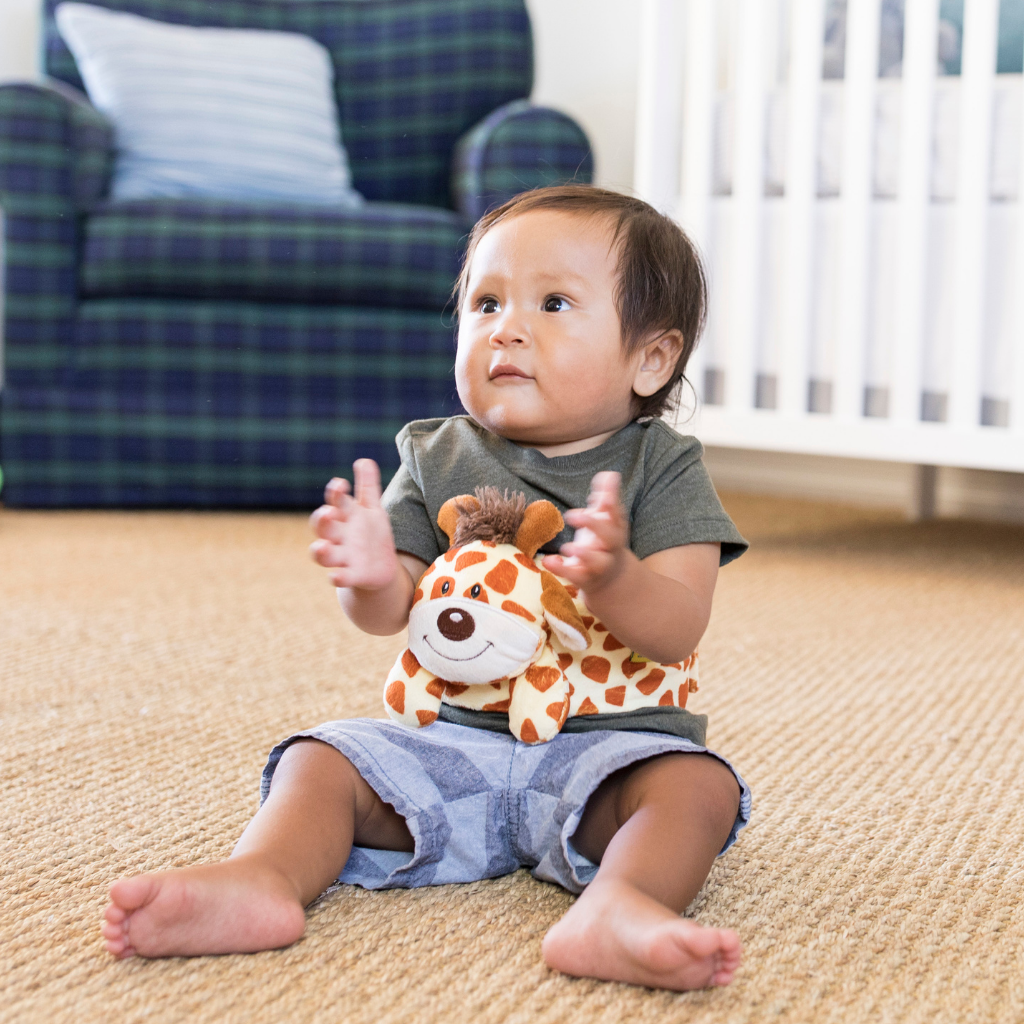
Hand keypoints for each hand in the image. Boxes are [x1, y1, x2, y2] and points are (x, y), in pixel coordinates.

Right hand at [309, 459, 399, 589]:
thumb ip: (368, 486)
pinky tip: (337, 577)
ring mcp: (342, 557)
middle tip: (328, 512)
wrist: (381, 568)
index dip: (335, 493)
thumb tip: (364, 460)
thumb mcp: (372, 509)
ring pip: (323, 554)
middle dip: (322, 519)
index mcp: (344, 517)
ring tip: (323, 547)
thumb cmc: (372, 535)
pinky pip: (340, 578)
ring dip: (320, 551)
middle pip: (322, 527)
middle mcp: (338, 536)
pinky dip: (337, 578)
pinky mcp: (351, 576)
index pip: (335, 502)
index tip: (341, 484)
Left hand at [541, 471, 629, 595]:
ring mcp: (598, 565)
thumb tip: (610, 474)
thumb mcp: (605, 519)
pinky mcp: (584, 578)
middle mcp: (610, 548)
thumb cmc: (604, 541)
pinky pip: (575, 576)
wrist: (610, 578)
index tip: (603, 496)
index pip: (617, 516)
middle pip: (611, 538)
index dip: (611, 506)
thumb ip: (606, 497)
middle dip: (595, 526)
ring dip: (584, 554)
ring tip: (567, 547)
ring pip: (596, 562)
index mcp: (615, 529)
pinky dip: (561, 568)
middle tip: (572, 515)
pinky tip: (548, 561)